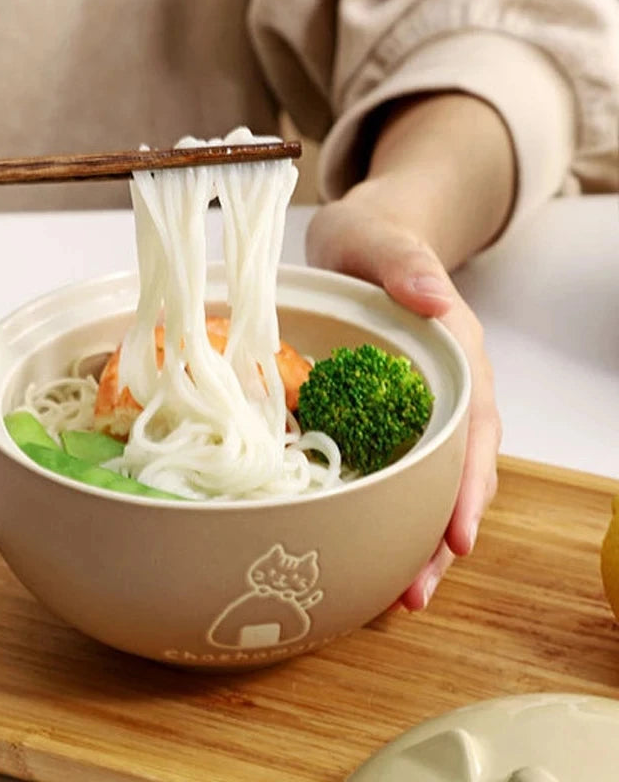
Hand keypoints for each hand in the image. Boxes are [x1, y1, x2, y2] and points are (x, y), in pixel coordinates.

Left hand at [306, 186, 501, 610]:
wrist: (359, 241)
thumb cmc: (372, 239)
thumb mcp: (382, 240)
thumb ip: (407, 266)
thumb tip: (436, 302)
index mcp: (454, 355)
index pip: (474, 429)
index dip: (469, 485)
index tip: (459, 538)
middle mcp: (445, 389)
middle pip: (458, 471)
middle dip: (442, 534)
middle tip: (416, 594)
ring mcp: (417, 407)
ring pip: (430, 480)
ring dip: (418, 537)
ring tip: (398, 593)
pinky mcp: (386, 415)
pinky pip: (396, 467)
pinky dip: (388, 509)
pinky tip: (366, 544)